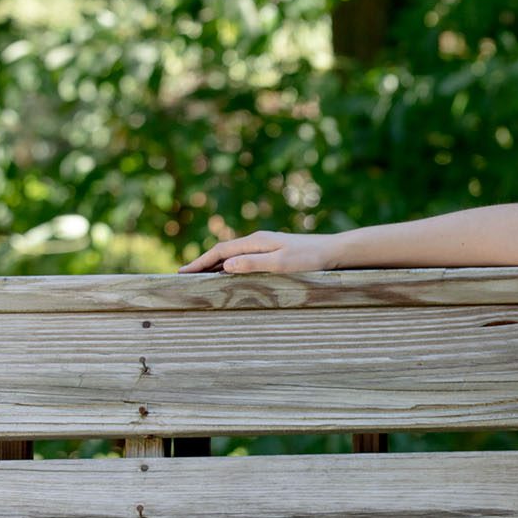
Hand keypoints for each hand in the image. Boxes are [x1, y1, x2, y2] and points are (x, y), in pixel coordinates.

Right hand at [177, 230, 336, 273]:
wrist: (335, 251)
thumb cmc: (311, 258)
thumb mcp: (281, 264)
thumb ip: (253, 264)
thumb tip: (224, 266)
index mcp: (256, 242)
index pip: (220, 252)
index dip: (200, 262)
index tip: (182, 272)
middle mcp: (258, 241)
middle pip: (223, 252)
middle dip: (203, 263)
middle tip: (184, 276)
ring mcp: (266, 245)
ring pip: (233, 255)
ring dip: (215, 264)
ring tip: (200, 276)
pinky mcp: (275, 251)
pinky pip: (244, 258)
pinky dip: (231, 266)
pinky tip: (230, 274)